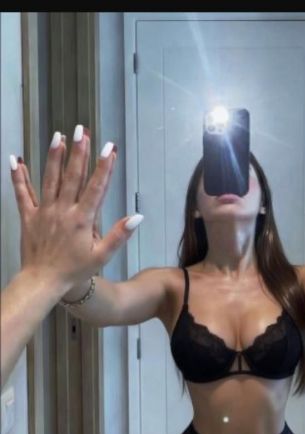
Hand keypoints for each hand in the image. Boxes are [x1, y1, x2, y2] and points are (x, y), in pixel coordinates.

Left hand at [10, 125, 142, 290]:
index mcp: (82, 219)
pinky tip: (16, 159)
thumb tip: (138, 217)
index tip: (110, 148)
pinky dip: (18, 175)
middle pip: (72, 176)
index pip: (95, 187)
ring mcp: (43, 211)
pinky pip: (22, 192)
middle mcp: (62, 210)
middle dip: (79, 152)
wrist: (42, 281)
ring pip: (49, 179)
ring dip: (54, 156)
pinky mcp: (28, 216)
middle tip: (82, 131)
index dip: (104, 166)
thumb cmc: (74, 270)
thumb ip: (119, 234)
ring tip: (59, 136)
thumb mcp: (102, 256)